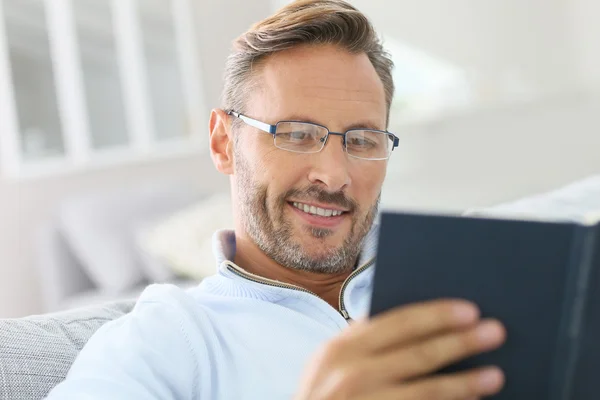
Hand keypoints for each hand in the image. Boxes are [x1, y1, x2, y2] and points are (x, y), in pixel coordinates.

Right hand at [294, 299, 505, 399]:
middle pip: (420, 353)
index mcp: (342, 346)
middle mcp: (353, 374)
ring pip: (428, 391)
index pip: (399, 322)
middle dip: (462, 342)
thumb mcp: (330, 362)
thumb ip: (363, 341)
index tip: (469, 310)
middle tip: (495, 332)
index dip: (438, 315)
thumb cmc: (323, 394)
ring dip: (466, 382)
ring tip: (496, 375)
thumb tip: (415, 323)